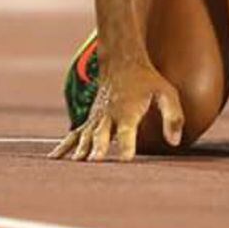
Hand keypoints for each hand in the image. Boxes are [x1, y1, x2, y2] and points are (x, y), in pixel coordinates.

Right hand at [49, 60, 183, 162]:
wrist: (122, 62)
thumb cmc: (148, 80)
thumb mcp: (166, 93)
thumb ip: (173, 116)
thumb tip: (175, 142)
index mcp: (128, 111)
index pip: (127, 131)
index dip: (126, 144)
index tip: (125, 158)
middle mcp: (109, 116)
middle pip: (102, 134)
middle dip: (98, 148)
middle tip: (94, 162)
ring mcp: (97, 118)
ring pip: (85, 136)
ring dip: (80, 150)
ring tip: (74, 165)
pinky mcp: (90, 121)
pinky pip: (74, 134)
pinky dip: (64, 146)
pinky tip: (53, 159)